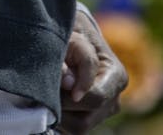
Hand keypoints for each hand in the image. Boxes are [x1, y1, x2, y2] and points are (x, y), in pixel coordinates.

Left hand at [58, 8, 126, 133]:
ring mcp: (103, 113)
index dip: (73, 97)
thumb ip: (70, 60)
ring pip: (79, 128)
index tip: (57, 87)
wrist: (75, 39)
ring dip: (60, 114)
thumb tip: (68, 84)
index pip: (96, 98)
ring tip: (49, 93)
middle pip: (86, 120)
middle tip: (45, 90)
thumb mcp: (71, 40)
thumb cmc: (74, 37)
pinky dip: (60, 118)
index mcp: (117, 77)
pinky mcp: (90, 119)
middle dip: (63, 107)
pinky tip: (53, 101)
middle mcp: (114, 99)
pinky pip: (73, 129)